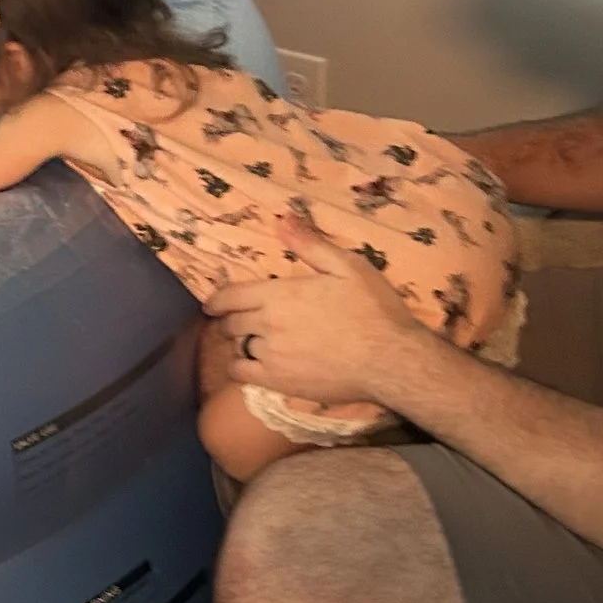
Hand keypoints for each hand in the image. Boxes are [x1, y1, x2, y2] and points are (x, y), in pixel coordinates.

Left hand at [206, 220, 431, 407]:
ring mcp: (271, 355)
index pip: (231, 296)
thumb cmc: (374, 310)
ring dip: (240, 344)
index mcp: (279, 295)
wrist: (391, 360)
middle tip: (238, 322)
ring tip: (249, 343)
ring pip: (237, 348)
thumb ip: (310, 244)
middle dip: (232, 321)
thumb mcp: (348, 267)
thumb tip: (282, 220)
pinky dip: (241, 368)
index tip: (211, 304)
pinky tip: (251, 366)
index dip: (217, 300)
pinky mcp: (279, 382)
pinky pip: (242, 374)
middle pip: (232, 323)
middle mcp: (267, 324)